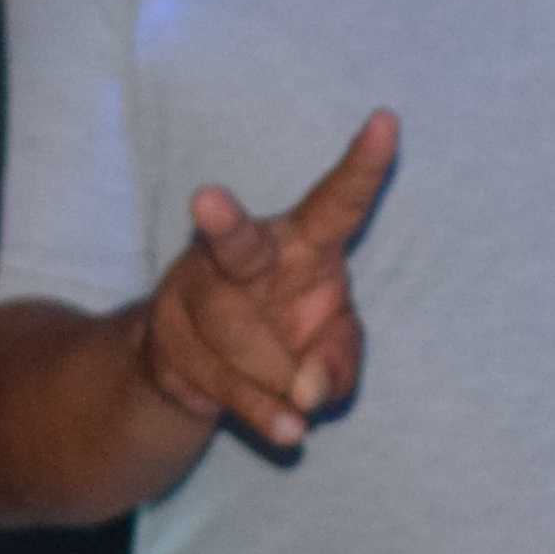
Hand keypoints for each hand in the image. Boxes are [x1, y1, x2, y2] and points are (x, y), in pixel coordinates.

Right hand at [141, 113, 395, 453]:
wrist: (203, 373)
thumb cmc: (289, 338)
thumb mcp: (334, 349)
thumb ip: (342, 362)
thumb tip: (309, 391)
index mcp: (303, 240)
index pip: (338, 201)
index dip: (363, 166)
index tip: (389, 122)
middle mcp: (246, 254)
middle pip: (238, 243)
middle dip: (224, 223)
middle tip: (208, 200)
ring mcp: (195, 291)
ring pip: (237, 339)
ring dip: (276, 381)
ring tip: (297, 403)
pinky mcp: (166, 336)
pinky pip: (220, 380)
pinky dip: (261, 411)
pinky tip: (288, 431)